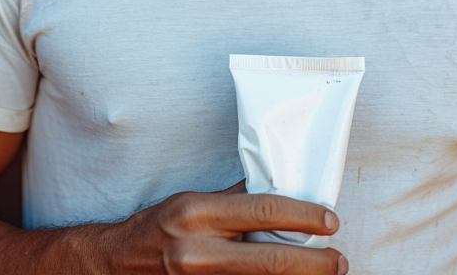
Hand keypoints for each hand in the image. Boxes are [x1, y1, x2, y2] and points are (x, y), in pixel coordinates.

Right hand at [98, 184, 347, 274]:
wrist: (117, 264)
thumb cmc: (161, 225)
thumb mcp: (194, 201)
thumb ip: (235, 201)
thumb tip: (282, 191)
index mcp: (198, 212)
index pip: (262, 210)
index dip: (302, 216)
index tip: (330, 221)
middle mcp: (197, 249)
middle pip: (270, 260)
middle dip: (313, 264)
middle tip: (339, 261)